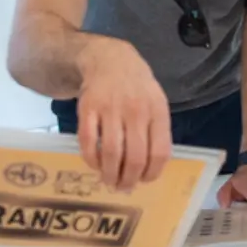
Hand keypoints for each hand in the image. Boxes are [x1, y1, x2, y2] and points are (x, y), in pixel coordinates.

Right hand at [76, 41, 171, 189]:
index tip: (144, 181)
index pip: (159, 152)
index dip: (152, 173)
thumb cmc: (137, 88)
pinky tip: (94, 164)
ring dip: (109, 173)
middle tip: (123, 187)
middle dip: (128, 179)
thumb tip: (150, 169)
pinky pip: (87, 141)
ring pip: (110, 152)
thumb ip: (157, 132)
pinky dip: (90, 159)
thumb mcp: (156, 103)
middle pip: (134, 157)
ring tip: (109, 181)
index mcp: (157, 111)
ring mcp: (110, 109)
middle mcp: (135, 110)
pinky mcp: (87, 108)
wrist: (109, 59)